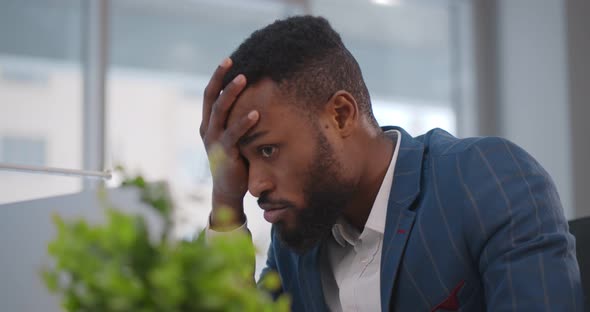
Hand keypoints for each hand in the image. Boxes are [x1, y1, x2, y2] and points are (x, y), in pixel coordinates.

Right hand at [200, 58, 257, 229]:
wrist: (228, 190)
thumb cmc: (235, 161)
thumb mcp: (233, 138)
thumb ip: (237, 121)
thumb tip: (257, 99)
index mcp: (208, 124)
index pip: (209, 95)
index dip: (217, 77)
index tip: (228, 60)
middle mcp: (208, 130)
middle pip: (211, 98)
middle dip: (221, 78)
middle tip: (232, 61)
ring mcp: (214, 141)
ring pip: (220, 112)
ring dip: (231, 93)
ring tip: (244, 79)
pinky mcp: (225, 153)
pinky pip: (234, 134)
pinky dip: (245, 122)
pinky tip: (256, 113)